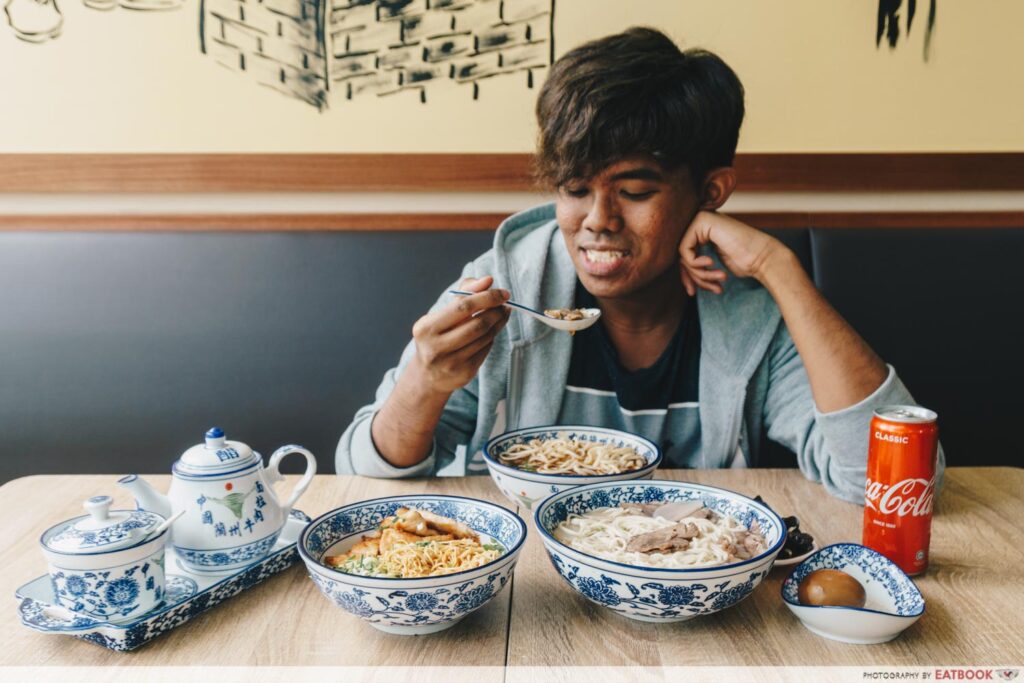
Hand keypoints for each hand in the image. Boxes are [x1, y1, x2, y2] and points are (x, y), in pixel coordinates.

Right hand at [409, 276, 510, 394]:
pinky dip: (492, 337)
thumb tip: (487, 280)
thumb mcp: (442, 313)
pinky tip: (491, 331)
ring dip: (498, 323)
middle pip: (477, 324)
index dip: (487, 298)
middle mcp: (435, 347)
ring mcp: (450, 363)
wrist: (428, 374)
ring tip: (502, 314)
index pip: (463, 307)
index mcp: (426, 327)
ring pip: (485, 337)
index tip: (503, 293)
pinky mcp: (464, 373)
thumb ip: (464, 292)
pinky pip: (486, 349)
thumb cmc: (437, 335)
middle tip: (506, 305)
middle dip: (496, 312)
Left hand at [679, 211, 786, 294]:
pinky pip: (685, 250)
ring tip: (717, 281)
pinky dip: (696, 264)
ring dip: (699, 274)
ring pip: (683, 255)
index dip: (687, 276)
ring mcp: (700, 218)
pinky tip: (711, 264)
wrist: (763, 258)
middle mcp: (700, 221)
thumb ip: (695, 264)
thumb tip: (679, 270)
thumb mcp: (712, 265)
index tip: (693, 292)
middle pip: (682, 255)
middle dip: (693, 277)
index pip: (683, 256)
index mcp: (703, 230)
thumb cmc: (744, 262)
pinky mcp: (701, 221)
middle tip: (710, 289)